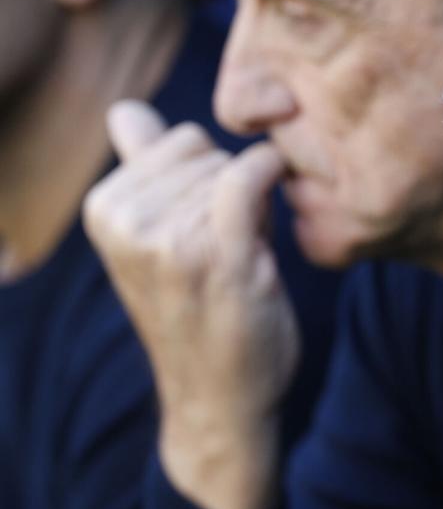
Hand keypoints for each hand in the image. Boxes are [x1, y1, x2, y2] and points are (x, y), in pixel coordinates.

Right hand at [83, 100, 298, 508]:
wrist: (219, 398)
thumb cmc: (196, 311)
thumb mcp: (156, 236)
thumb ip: (142, 168)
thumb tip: (125, 109)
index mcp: (103, 209)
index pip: (178, 140)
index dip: (206, 176)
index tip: (203, 224)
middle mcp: (126, 220)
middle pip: (210, 152)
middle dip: (229, 187)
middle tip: (226, 246)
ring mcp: (170, 239)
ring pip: (234, 168)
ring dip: (254, 205)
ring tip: (240, 257)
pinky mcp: (218, 256)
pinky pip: (249, 178)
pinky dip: (270, 178)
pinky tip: (273, 211)